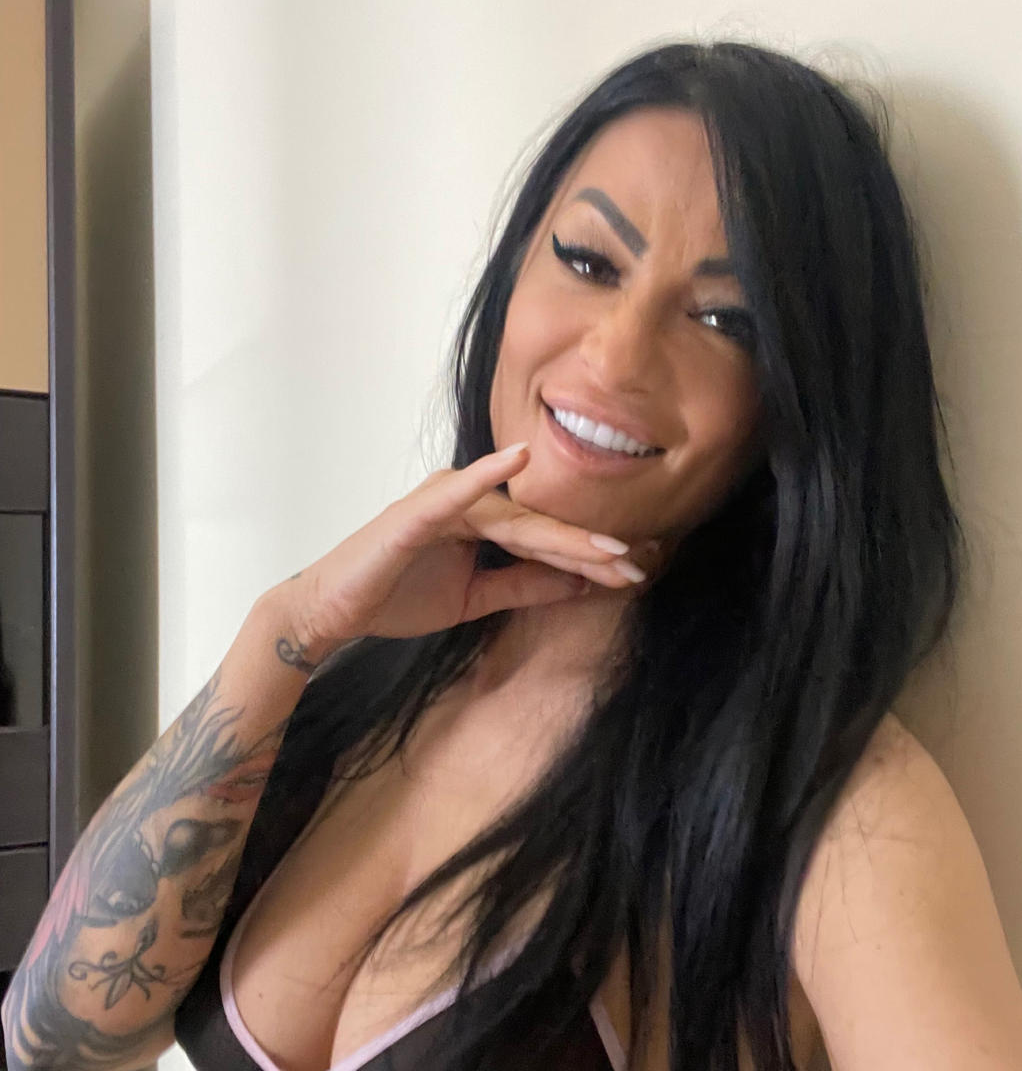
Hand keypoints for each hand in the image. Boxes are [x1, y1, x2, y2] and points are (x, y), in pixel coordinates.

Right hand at [279, 443, 655, 657]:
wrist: (333, 611)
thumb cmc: (396, 596)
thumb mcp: (475, 598)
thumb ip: (524, 585)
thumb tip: (581, 584)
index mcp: (481, 520)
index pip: (545, 538)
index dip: (589, 555)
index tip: (635, 573)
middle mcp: (467, 502)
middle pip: (540, 526)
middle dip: (589, 548)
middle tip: (639, 564)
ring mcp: (442, 501)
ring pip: (515, 519)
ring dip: (562, 534)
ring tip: (608, 547)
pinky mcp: (417, 512)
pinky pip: (458, 493)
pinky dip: (487, 474)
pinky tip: (520, 459)